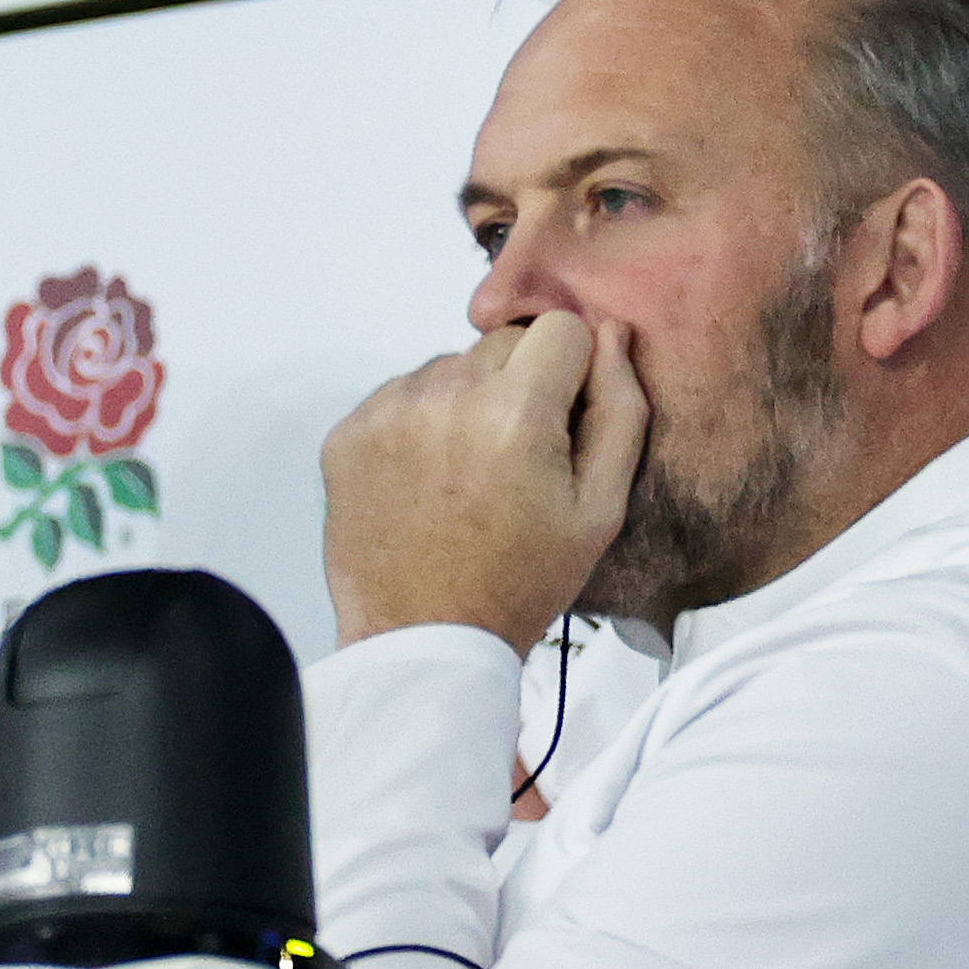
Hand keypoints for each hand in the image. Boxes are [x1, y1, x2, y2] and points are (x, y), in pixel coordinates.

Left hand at [323, 312, 647, 654]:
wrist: (426, 640)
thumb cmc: (520, 581)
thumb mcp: (601, 508)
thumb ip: (620, 410)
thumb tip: (612, 336)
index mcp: (516, 412)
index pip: (562, 328)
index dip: (573, 372)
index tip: (564, 421)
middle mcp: (445, 396)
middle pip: (503, 342)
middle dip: (520, 384)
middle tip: (518, 456)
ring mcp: (388, 411)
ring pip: (450, 367)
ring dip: (467, 401)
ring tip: (469, 472)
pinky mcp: (348, 432)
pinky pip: (401, 395)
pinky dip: (420, 424)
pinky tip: (430, 479)